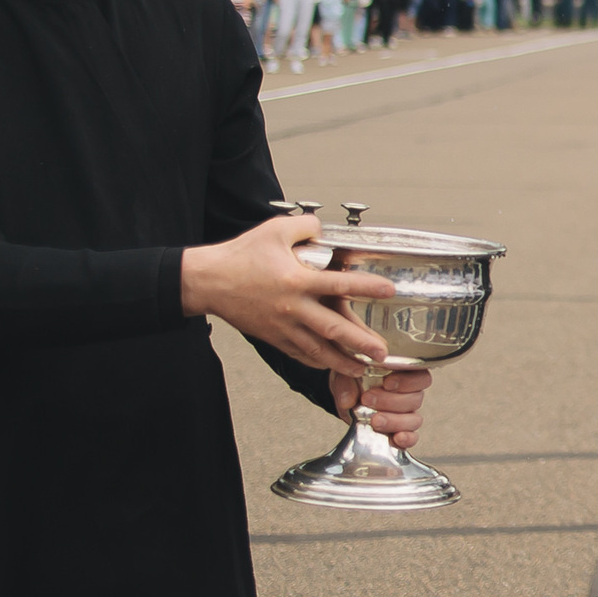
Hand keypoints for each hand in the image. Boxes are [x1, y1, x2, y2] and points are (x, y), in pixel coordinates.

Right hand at [180, 213, 398, 377]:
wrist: (208, 281)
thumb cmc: (241, 255)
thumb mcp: (276, 230)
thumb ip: (307, 228)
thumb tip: (326, 231)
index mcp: (296, 280)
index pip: (339, 285)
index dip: (367, 287)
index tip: (389, 290)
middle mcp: (292, 307)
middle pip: (333, 328)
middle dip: (360, 342)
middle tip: (382, 352)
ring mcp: (282, 326)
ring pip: (317, 349)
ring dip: (341, 360)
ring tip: (362, 368)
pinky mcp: (272, 336)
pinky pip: (298, 353)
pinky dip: (316, 361)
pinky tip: (330, 365)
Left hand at [330, 367, 435, 449]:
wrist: (346, 398)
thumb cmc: (353, 381)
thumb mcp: (347, 376)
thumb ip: (347, 385)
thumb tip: (348, 401)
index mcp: (405, 376)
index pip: (421, 376)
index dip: (408, 381)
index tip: (387, 383)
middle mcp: (410, 395)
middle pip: (415, 399)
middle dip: (391, 401)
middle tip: (367, 399)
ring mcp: (406, 415)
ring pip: (414, 420)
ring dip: (394, 421)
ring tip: (374, 421)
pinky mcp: (400, 432)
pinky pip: (412, 438)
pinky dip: (407, 439)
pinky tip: (396, 438)